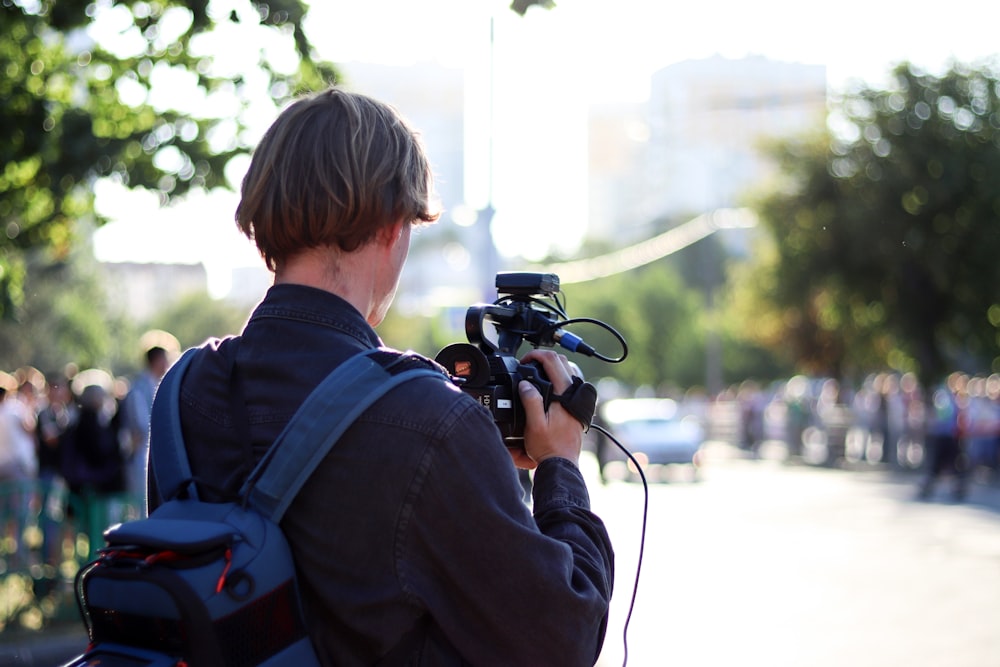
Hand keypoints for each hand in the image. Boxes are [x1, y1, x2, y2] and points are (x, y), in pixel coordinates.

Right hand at [516, 349, 583, 467]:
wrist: (562, 463)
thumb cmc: (549, 447)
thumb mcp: (534, 425)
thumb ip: (530, 401)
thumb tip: (525, 383)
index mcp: (564, 394)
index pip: (552, 361)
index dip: (535, 355)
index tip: (523, 361)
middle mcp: (573, 393)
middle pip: (561, 361)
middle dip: (543, 357)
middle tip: (527, 364)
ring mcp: (577, 398)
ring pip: (567, 369)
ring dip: (551, 365)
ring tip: (535, 371)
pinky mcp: (576, 404)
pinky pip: (569, 381)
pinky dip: (558, 376)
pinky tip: (546, 385)